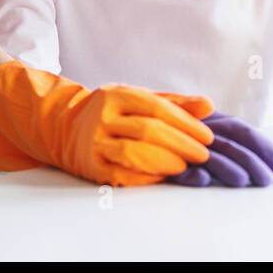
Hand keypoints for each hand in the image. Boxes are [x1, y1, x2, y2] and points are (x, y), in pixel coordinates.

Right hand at [0, 60, 214, 185]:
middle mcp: (103, 118)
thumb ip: (176, 104)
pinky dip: (148, 177)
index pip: (157, 108)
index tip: (208, 137)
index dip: (186, 123)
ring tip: (186, 166)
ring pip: (134, 154)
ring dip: (166, 162)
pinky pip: (123, 174)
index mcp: (117, 95)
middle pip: (149, 131)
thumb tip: (208, 106)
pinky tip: (165, 176)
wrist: (64, 128)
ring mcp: (95, 143)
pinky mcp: (92, 167)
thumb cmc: (114, 114)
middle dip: (182, 144)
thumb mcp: (141, 100)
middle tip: (204, 155)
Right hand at [167, 113, 272, 187]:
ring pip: (209, 152)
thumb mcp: (228, 139)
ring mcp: (183, 142)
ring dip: (228, 166)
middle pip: (237, 139)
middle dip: (261, 157)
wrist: (141, 126)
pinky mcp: (161, 159)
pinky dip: (189, 172)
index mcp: (220, 123)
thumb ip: (262, 150)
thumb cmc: (194, 139)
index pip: (250, 134)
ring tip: (247, 181)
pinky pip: (175, 166)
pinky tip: (203, 180)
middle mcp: (205, 130)